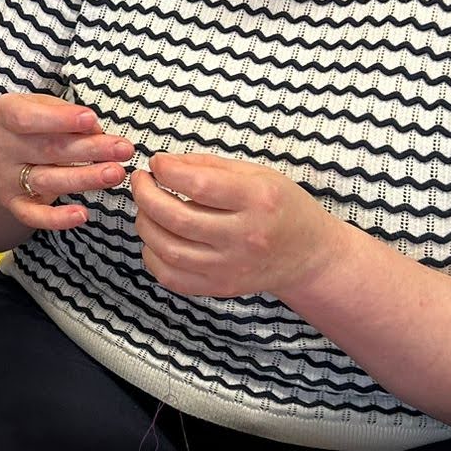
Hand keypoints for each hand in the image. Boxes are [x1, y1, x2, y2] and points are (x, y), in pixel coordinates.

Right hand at [0, 93, 134, 231]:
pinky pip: (33, 215)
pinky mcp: (13, 203)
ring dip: (85, 178)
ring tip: (115, 174)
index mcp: (3, 114)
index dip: (60, 119)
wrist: (5, 153)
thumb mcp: (43, 106)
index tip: (91, 120)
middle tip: (122, 149)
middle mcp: (0, 147)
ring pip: (47, 180)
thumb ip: (66, 114)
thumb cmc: (33, 123)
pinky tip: (82, 214)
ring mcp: (5, 178)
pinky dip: (57, 218)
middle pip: (47, 150)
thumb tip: (95, 131)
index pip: (28, 117)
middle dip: (90, 149)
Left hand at [131, 151, 343, 298]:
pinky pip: (172, 277)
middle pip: (177, 218)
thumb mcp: (257, 174)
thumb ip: (209, 166)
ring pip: (168, 249)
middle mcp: (245, 237)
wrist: (309, 256)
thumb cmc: (282, 208)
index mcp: (258, 200)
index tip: (157, 163)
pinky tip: (155, 239)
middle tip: (141, 182)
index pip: (199, 185)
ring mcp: (232, 267)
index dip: (167, 171)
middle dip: (146, 195)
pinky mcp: (221, 287)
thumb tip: (164, 163)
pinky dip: (152, 256)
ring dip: (145, 224)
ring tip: (146, 209)